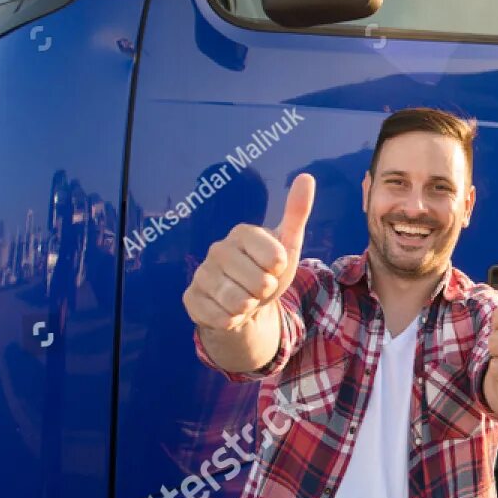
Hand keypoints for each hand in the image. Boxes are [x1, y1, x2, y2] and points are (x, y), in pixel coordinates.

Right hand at [183, 173, 314, 334]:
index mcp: (242, 233)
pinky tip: (231, 313)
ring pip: (237, 301)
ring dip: (249, 307)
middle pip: (257, 282)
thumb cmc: (268, 272)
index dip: (279, 269)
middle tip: (260, 287)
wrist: (247, 305)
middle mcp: (217, 249)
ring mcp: (201, 273)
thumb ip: (297, 213)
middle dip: (265, 292)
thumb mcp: (288, 245)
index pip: (274, 257)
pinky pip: (219, 317)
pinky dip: (232, 321)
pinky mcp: (190, 298)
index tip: (275, 267)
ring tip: (247, 300)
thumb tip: (306, 177)